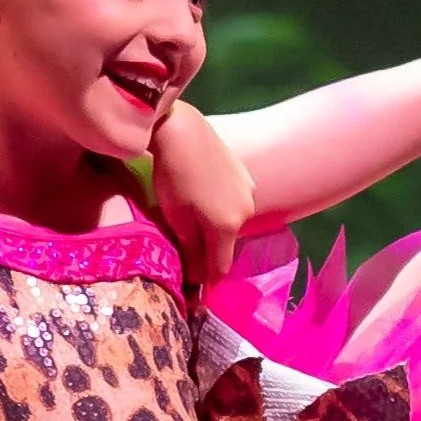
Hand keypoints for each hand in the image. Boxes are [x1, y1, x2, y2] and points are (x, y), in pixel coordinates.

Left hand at [150, 99, 254, 284]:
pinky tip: (201, 198)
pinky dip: (219, 209)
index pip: (220, 267)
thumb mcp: (175, 217)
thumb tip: (198, 278)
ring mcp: (248, 191)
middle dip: (209, 255)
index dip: (206, 282)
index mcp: (227, 226)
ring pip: (230, 224)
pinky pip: (233, 204)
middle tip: (186, 254)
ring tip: (191, 222)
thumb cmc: (172, 175)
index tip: (192, 291)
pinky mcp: (244, 175)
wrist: (181, 129)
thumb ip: (190, 250)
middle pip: (226, 246)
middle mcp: (245, 211)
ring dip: (214, 230)